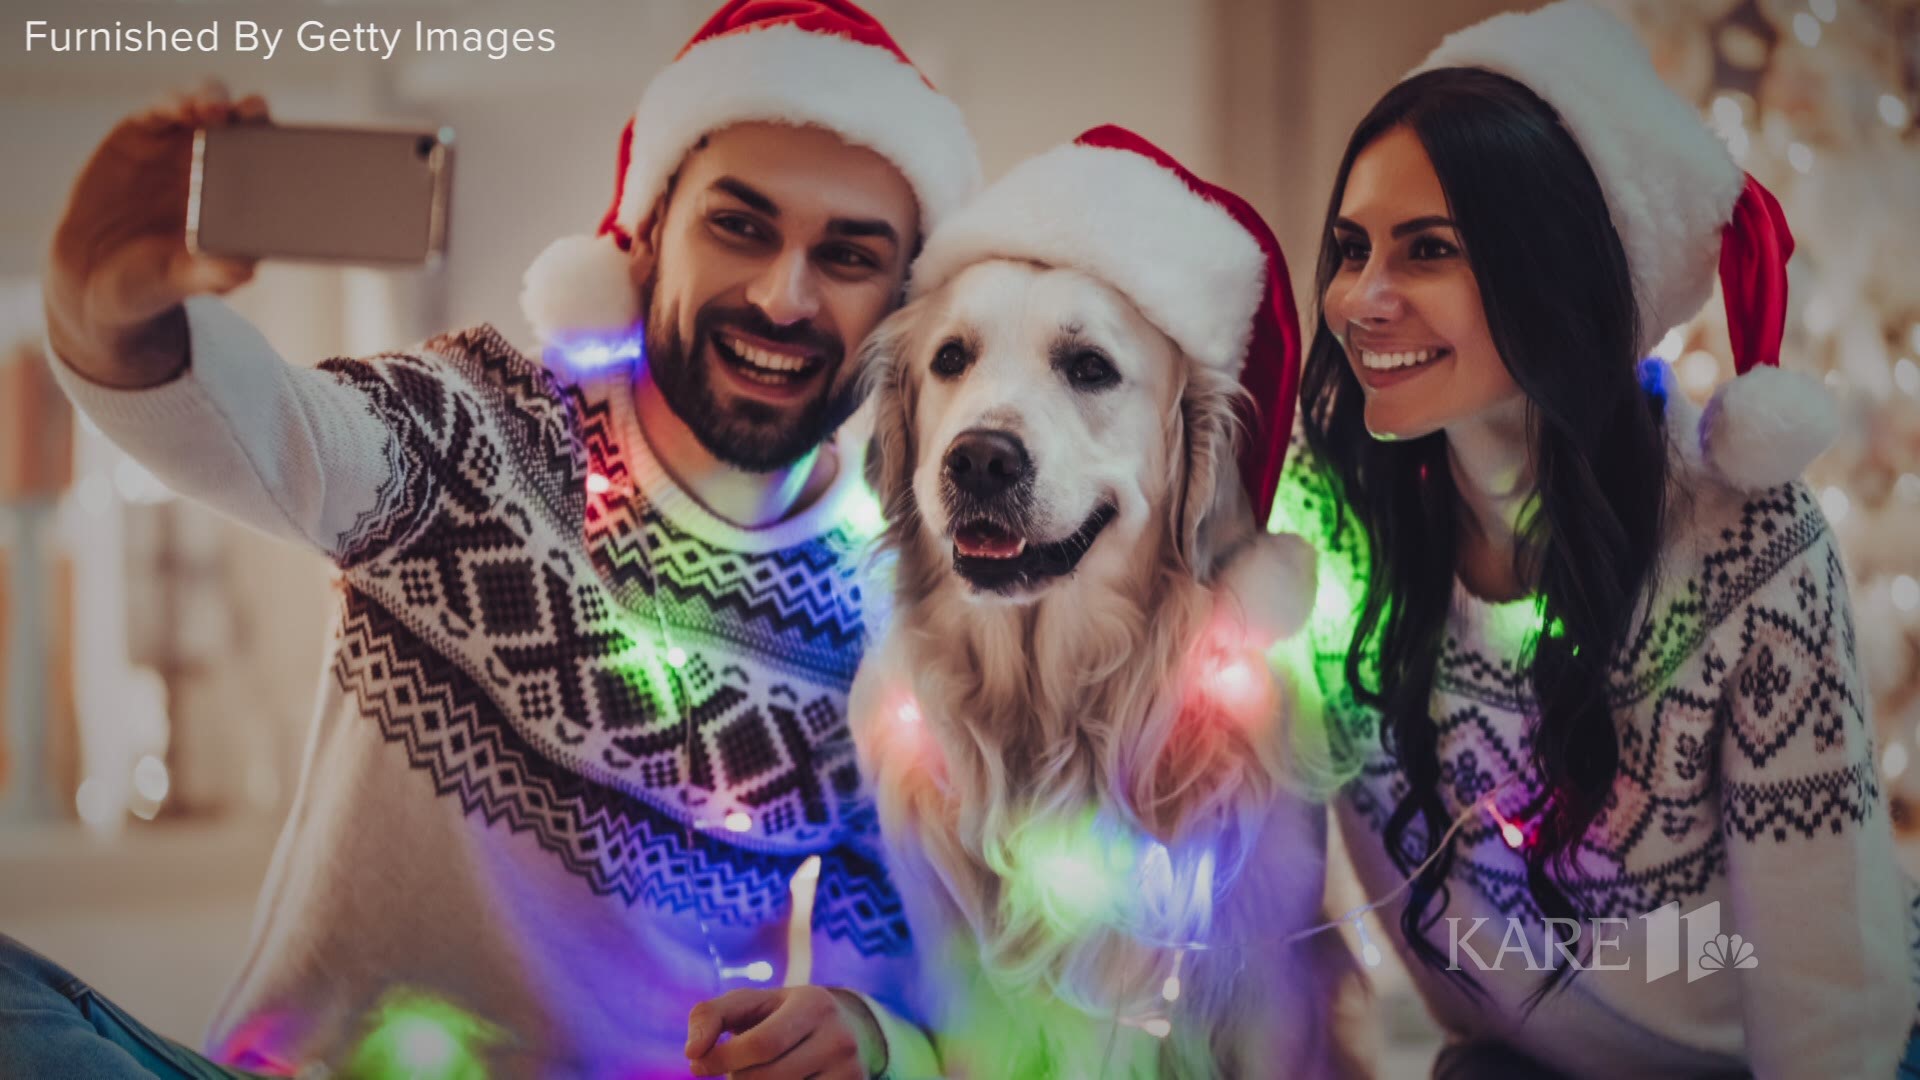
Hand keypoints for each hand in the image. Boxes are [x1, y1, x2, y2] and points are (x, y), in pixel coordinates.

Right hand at [42, 82, 267, 387]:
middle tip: (254, 113)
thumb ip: (213, 274)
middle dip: (255, 112)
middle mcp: (216, 164)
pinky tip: (180, 110)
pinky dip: (174, 103)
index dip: (284, 146)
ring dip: (214, 100)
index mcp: (242, 198)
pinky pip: (162, 109)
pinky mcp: (141, 133)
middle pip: (245, 124)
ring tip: (215, 111)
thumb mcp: (184, 280)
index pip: (273, 161)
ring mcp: (178, 145)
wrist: (94, 277)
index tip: (292, 144)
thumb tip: (245, 269)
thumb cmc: (156, 281)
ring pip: (206, 105)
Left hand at [685, 986, 885, 1078]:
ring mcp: (850, 1072)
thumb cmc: (777, 1016)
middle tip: (734, 1071)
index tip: (698, 1063)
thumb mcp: (747, 1004)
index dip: (722, 1059)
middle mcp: (840, 1038)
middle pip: (767, 1078)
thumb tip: (693, 1052)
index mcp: (814, 1004)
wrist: (837, 1031)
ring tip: (760, 1073)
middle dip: (738, 1078)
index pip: (761, 1044)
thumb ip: (710, 1015)